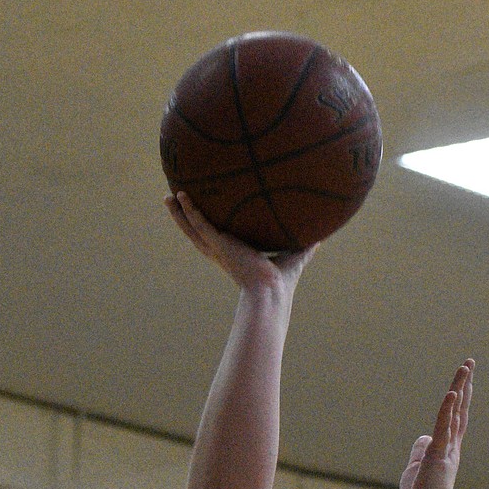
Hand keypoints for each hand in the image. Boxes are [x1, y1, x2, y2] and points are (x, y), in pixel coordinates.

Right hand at [166, 191, 314, 293]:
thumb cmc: (281, 282)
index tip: (199, 215)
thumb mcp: (292, 258)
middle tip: (173, 200)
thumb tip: (321, 237)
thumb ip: (304, 247)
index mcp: (232, 255)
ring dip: (178, 213)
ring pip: (191, 228)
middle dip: (183, 217)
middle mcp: (220, 252)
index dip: (204, 227)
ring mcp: (217, 248)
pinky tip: (182, 196)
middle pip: (194, 232)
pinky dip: (190, 211)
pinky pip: (200, 224)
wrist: (272, 292)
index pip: (213, 238)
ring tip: (168, 197)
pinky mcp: (219, 244)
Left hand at [399, 359, 473, 488]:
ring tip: (466, 365)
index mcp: (447, 451)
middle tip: (470, 363)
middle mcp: (451, 446)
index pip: (455, 419)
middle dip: (465, 384)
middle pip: (460, 408)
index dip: (460, 399)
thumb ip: (420, 453)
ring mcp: (446, 448)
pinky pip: (443, 426)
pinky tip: (453, 392)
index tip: (464, 382)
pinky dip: (448, 408)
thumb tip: (423, 437)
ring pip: (455, 411)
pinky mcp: (438, 453)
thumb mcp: (416, 471)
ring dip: (460, 386)